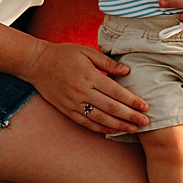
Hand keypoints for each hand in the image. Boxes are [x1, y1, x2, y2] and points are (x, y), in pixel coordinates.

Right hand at [21, 40, 148, 134]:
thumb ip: (107, 62)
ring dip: (119, 125)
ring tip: (133, 129)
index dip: (132, 101)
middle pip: (111, 108)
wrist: (37, 63)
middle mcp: (82, 92)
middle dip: (130, 116)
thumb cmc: (64, 54)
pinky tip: (113, 131)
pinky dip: (101, 129)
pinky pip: (86, 123)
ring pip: (100, 119)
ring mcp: (73, 103)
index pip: (116, 92)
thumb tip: (127, 70)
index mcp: (89, 76)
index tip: (145, 106)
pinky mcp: (67, 110)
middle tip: (145, 122)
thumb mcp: (86, 51)